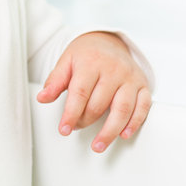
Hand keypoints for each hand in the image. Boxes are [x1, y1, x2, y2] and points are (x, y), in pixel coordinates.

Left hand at [36, 32, 151, 152]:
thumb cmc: (87, 54)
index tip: (64, 129)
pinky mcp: (143, 85)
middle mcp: (113, 69)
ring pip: (122, 108)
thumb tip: (42, 98)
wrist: (109, 40)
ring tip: (98, 145)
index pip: (80, 92)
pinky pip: (143, 106)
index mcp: (91, 62)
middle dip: (85, 121)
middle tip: (76, 127)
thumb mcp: (66, 61)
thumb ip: (55, 81)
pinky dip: (135, 122)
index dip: (71, 114)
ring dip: (110, 131)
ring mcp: (130, 77)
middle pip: (99, 103)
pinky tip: (124, 134)